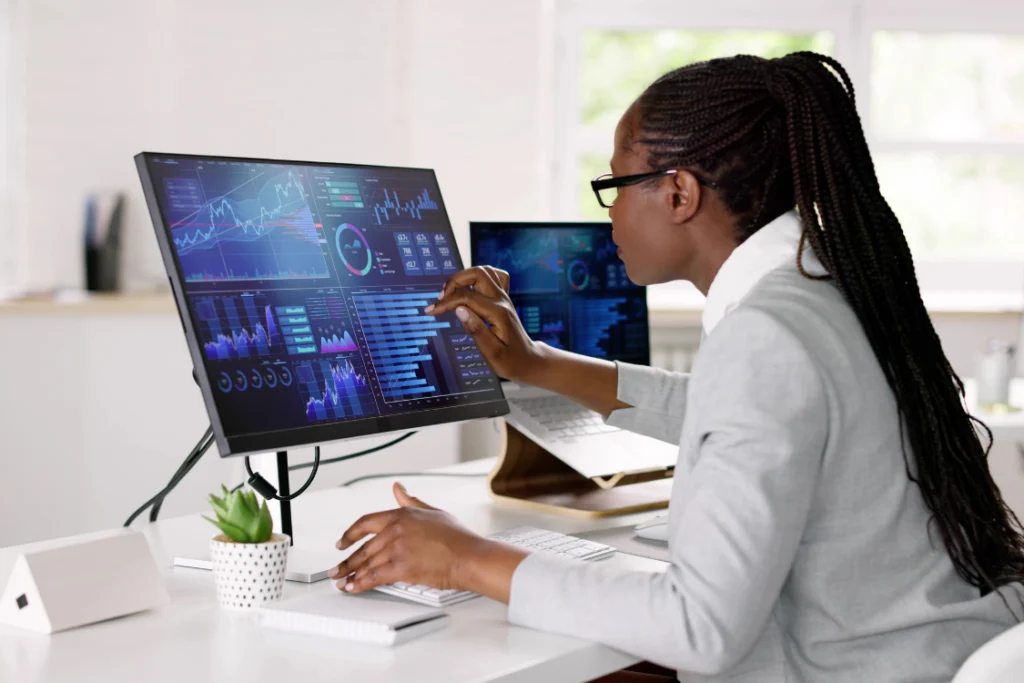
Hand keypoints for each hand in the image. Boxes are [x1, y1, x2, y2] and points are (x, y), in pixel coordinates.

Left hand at [328, 483, 526, 601]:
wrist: (469, 556)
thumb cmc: (457, 537)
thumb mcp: (432, 511)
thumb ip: (410, 501)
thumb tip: (398, 488)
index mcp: (401, 515)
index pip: (365, 522)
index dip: (350, 534)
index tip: (342, 542)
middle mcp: (395, 531)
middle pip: (362, 547)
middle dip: (346, 560)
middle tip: (336, 569)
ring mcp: (397, 549)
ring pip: (366, 563)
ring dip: (350, 574)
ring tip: (341, 581)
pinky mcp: (401, 568)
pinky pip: (374, 576)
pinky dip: (360, 583)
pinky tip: (354, 587)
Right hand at [425, 266, 545, 382]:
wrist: (529, 361)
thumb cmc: (511, 361)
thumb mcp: (492, 353)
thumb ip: (476, 330)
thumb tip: (460, 309)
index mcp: (498, 313)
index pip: (466, 298)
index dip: (445, 303)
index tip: (431, 311)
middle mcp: (502, 301)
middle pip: (477, 273)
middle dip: (455, 281)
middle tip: (442, 299)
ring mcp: (504, 298)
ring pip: (485, 271)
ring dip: (465, 277)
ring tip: (452, 293)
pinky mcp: (504, 299)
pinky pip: (494, 276)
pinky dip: (479, 277)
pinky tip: (470, 287)